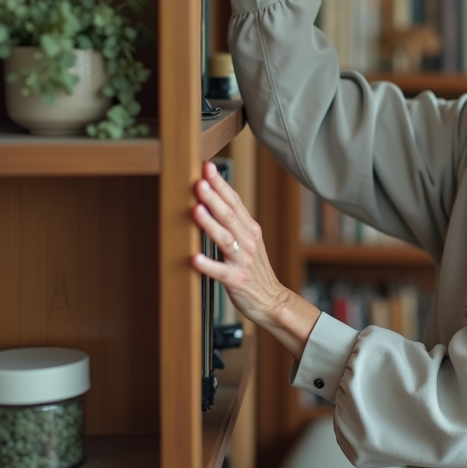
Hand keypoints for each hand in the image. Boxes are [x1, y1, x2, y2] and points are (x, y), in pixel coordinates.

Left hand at [191, 161, 318, 359]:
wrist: (272, 300)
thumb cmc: (254, 270)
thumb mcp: (249, 240)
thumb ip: (234, 222)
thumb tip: (213, 198)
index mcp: (250, 229)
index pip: (234, 201)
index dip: (221, 184)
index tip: (207, 167)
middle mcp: (247, 241)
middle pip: (229, 215)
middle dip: (213, 197)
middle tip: (199, 181)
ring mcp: (242, 261)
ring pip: (224, 239)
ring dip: (210, 223)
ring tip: (196, 210)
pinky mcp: (235, 280)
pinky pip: (220, 271)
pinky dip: (207, 264)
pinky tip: (194, 258)